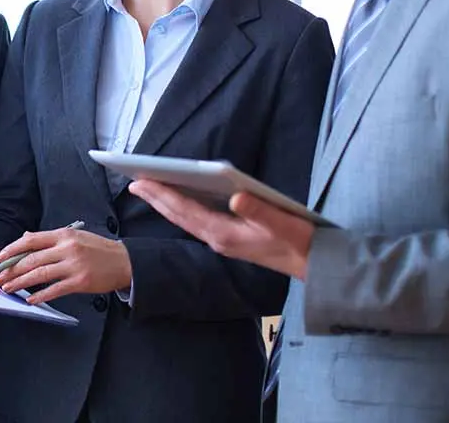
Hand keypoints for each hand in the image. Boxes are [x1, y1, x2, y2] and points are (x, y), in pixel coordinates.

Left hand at [0, 225, 131, 304]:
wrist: (124, 262)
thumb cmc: (98, 249)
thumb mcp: (75, 236)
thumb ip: (51, 239)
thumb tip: (26, 240)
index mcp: (64, 235)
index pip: (31, 240)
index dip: (12, 249)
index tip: (0, 258)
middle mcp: (67, 248)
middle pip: (32, 259)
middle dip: (12, 270)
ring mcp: (73, 265)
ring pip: (39, 274)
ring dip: (20, 283)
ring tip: (8, 288)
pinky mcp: (80, 282)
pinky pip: (55, 290)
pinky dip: (40, 295)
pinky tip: (30, 299)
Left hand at [129, 180, 313, 279]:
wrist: (315, 267)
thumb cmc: (301, 243)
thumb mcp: (284, 224)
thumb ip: (260, 212)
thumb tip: (236, 197)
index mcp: (225, 235)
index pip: (185, 211)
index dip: (161, 195)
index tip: (139, 182)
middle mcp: (219, 239)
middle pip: (180, 216)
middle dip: (156, 198)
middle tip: (133, 182)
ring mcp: (223, 241)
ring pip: (186, 219)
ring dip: (167, 203)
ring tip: (149, 188)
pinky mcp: (231, 240)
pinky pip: (198, 222)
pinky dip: (184, 208)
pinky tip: (180, 200)